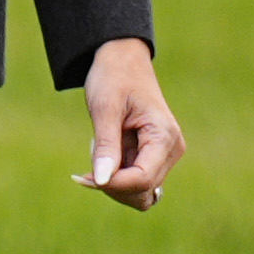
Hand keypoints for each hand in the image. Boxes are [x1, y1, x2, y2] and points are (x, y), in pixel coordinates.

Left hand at [78, 37, 183, 209]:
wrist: (122, 61)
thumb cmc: (114, 78)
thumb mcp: (105, 108)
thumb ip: (106, 145)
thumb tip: (101, 181)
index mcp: (164, 136)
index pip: (143, 179)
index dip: (113, 184)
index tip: (83, 176)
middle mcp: (170, 150)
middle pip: (142, 191)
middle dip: (111, 184)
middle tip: (90, 158)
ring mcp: (163, 156)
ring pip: (139, 192)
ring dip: (113, 181)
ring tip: (100, 150)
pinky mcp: (153, 157)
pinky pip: (134, 181)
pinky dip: (115, 175)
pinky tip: (104, 153)